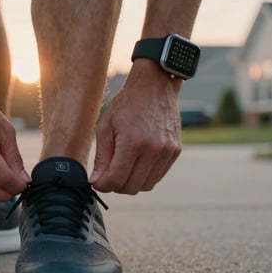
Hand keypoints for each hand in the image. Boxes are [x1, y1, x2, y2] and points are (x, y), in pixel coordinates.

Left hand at [90, 60, 181, 193]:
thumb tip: (96, 182)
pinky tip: (136, 164)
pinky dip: (145, 176)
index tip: (97, 182)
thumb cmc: (126, 104)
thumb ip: (101, 157)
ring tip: (122, 169)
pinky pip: (158, 176)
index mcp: (133, 142)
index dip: (103, 186)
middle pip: (132, 187)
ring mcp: (167, 151)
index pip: (116, 180)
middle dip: (116, 186)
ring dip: (131, 183)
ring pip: (146, 186)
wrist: (155, 85)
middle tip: (107, 176)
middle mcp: (153, 149)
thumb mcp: (106, 126)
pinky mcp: (176, 151)